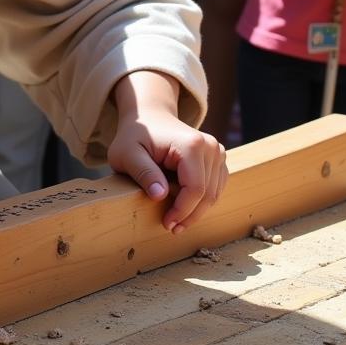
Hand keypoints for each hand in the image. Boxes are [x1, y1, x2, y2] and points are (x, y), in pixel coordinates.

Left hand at [107, 110, 226, 233]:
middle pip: (208, 194)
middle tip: (171, 228)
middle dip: (190, 215)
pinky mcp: (218, 158)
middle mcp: (211, 147)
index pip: (195, 189)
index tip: (167, 224)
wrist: (149, 116)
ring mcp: (217, 151)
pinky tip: (183, 206)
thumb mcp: (127, 154)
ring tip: (175, 220)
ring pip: (214, 193)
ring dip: (196, 211)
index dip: (183, 211)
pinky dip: (201, 201)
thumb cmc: (135, 136)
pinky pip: (215, 187)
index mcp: (192, 145)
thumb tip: (160, 195)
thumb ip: (143, 173)